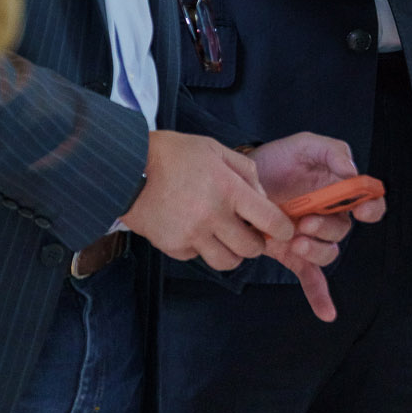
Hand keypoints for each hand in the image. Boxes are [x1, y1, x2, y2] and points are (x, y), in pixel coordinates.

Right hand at [121, 130, 295, 272]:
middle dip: (255, 243)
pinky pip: (197, 257)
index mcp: (229, 190)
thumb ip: (245, 171)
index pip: (270, 221)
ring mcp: (192, 235)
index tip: (282, 230)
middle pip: (251, 249)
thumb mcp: (215, 150)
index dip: (283, 230)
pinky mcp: (173, 247)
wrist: (128, 168)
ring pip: (226, 262)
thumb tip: (262, 197)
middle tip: (249, 232)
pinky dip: (200, 249)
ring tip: (224, 237)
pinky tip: (193, 230)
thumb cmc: (174, 154)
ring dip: (231, 252)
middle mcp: (213, 217)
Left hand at [252, 132, 386, 323]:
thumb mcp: (306, 145)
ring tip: (294, 241)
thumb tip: (353, 173)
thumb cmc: (278, 159)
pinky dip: (320, 296)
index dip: (372, 208)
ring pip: (328, 253)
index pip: (368, 203)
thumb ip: (333, 152)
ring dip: (317, 251)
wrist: (239, 177)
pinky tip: (326, 313)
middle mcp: (328, 217)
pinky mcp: (292, 253)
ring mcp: (310, 237)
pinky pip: (311, 277)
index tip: (364, 209)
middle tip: (305, 222)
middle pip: (343, 231)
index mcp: (338, 191)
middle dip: (327, 229)